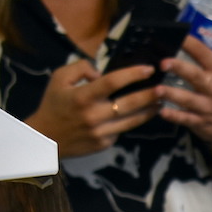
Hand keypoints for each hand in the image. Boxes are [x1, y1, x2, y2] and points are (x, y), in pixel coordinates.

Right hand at [25, 60, 162, 156]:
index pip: (113, 82)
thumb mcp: (59, 78)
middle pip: (130, 104)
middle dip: (150, 95)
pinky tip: (143, 114)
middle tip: (164, 88)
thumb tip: (101, 72)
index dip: (133, 75)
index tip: (149, 69)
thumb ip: (80, 68)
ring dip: (149, 111)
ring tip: (161, 102)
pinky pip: (123, 129)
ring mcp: (102, 132)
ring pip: (132, 120)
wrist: (46, 138)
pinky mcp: (105, 144)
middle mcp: (94, 115)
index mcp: (83, 96)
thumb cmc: (54, 104)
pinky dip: (133, 121)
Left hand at [157, 36, 211, 160]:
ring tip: (157, 89)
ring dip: (172, 94)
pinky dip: (174, 116)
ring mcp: (207, 107)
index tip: (176, 35)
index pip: (205, 53)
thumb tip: (196, 35)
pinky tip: (162, 111)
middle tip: (163, 63)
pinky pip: (186, 119)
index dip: (190, 43)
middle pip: (196, 76)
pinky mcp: (201, 122)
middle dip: (180, 68)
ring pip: (188, 99)